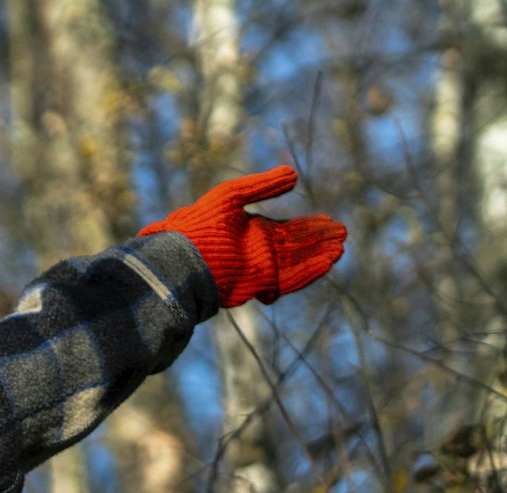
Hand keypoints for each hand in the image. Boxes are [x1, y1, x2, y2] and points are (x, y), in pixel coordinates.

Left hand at [138, 165, 346, 307]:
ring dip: (319, 255)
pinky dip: (309, 270)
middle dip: (318, 239)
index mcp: (250, 232)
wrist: (183, 256)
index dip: (308, 226)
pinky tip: (328, 261)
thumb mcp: (232, 195)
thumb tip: (294, 174)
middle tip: (342, 232)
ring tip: (340, 247)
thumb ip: (263, 186)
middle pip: (296, 246)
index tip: (328, 220)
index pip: (285, 230)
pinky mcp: (258, 283)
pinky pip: (289, 279)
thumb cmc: (202, 223)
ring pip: (296, 262)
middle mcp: (256, 251)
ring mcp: (258, 268)